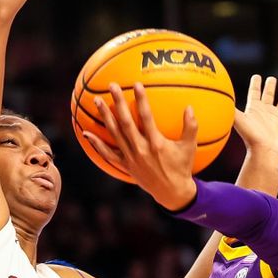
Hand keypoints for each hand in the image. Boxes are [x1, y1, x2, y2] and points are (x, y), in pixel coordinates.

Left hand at [84, 83, 197, 210]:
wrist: (171, 193)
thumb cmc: (182, 167)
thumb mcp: (190, 148)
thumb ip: (191, 127)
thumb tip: (190, 107)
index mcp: (156, 144)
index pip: (146, 117)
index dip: (141, 100)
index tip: (136, 84)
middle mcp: (141, 149)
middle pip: (125, 123)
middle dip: (118, 103)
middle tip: (111, 86)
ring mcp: (131, 158)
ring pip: (115, 134)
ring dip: (105, 117)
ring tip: (97, 101)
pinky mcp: (125, 166)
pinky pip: (107, 154)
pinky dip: (96, 144)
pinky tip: (86, 133)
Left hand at [234, 75, 277, 159]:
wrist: (265, 152)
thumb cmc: (251, 137)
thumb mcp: (239, 120)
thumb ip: (230, 108)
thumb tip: (221, 97)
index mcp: (254, 109)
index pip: (254, 93)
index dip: (255, 85)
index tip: (256, 76)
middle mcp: (266, 111)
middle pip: (269, 95)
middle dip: (269, 87)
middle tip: (271, 78)